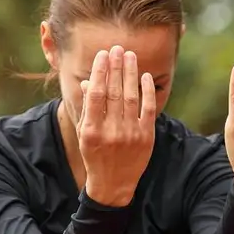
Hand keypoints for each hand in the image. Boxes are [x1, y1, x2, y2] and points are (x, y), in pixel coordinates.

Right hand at [77, 45, 156, 206]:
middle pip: (113, 92)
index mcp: (92, 130)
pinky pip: (147, 109)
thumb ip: (88, 108)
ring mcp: (129, 135)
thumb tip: (88, 81)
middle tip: (117, 48)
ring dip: (130, 73)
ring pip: (130, 97)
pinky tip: (144, 76)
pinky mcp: (146, 138)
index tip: (103, 54)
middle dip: (115, 67)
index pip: (96, 94)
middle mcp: (110, 131)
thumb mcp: (86, 134)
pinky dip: (146, 91)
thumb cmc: (96, 156)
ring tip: (129, 56)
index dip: (100, 72)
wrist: (113, 185)